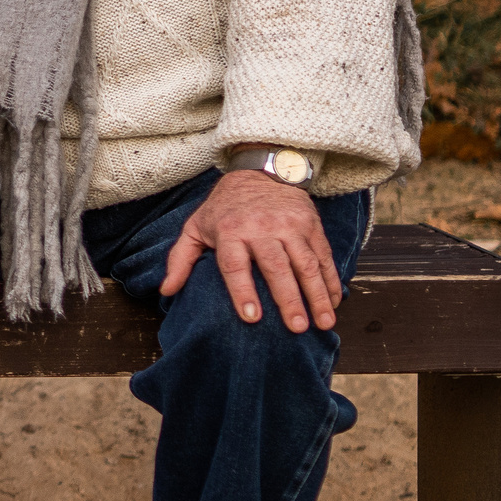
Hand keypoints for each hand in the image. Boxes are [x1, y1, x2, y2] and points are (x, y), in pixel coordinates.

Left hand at [160, 167, 341, 331]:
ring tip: (323, 323)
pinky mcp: (310, 223)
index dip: (242, 292)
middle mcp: (261, 227)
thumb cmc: (223, 210)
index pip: (235, 265)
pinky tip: (334, 302)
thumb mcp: (195, 228)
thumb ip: (180, 259)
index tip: (252, 318)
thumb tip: (166, 290)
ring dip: (317, 295)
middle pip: (276, 267)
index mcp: (230, 231)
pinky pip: (323, 255)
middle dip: (288, 300)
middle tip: (296, 328)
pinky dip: (331, 280)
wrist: (257, 172)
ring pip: (306, 263)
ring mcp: (289, 224)